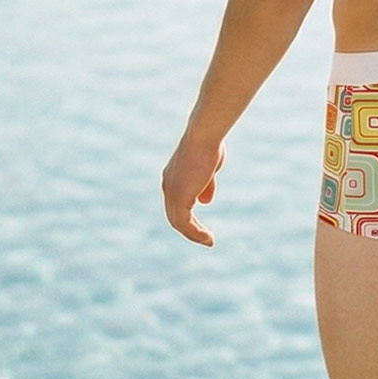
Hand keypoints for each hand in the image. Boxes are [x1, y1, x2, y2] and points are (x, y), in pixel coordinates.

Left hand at [162, 131, 225, 246]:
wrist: (204, 136)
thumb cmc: (209, 146)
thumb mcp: (208, 168)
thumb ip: (206, 185)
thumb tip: (205, 202)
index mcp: (172, 178)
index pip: (176, 203)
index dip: (188, 216)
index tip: (201, 226)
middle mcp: (168, 186)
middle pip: (175, 216)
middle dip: (190, 229)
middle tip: (206, 239)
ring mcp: (172, 193)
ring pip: (178, 223)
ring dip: (194, 235)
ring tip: (209, 241)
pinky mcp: (179, 198)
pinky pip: (185, 224)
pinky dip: (196, 233)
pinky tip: (208, 238)